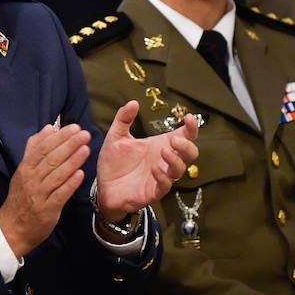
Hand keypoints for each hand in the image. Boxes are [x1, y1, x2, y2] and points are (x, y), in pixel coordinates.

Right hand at [0, 123, 91, 257]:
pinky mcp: (47, 210)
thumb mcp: (23, 171)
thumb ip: (35, 149)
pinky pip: (60, 194)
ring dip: (72, 161)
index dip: (60, 137)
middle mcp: (31, 179)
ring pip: (57, 175)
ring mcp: (38, 195)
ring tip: (86, 149)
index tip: (74, 128)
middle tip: (84, 134)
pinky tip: (81, 174)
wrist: (12, 228)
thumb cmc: (21, 197)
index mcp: (25, 168)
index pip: (43, 148)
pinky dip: (70, 184)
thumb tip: (49, 129)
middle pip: (51, 159)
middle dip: (69, 145)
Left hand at [94, 101, 198, 218]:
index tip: (189, 117)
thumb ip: (123, 119)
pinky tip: (154, 169)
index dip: (191, 128)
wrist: (103, 186)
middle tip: (174, 140)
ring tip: (162, 151)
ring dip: (175, 160)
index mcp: (159, 145)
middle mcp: (164, 161)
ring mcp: (161, 177)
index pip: (184, 136)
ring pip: (181, 170)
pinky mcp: (153, 192)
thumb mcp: (116, 137)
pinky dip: (163, 177)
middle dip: (187, 146)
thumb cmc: (113, 162)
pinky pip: (165, 186)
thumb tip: (133, 102)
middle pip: (190, 153)